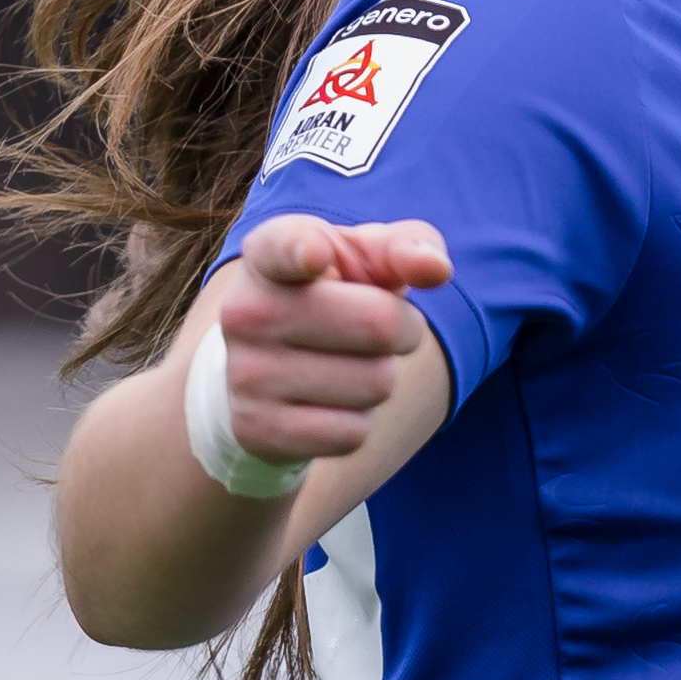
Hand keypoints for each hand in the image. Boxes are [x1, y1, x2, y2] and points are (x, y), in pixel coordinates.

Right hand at [213, 215, 452, 465]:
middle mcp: (246, 310)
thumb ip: (406, 248)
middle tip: (380, 330)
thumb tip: (435, 268)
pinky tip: (325, 403)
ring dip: (381, 379)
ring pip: (375, 385)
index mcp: (269, 254)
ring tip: (346, 364)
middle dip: (404, 330)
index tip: (316, 255)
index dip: (305, 249)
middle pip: (381, 324)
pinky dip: (357, 422)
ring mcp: (245, 373)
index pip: (285, 246)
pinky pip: (352, 433)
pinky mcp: (256, 428)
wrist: (267, 369)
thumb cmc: (335, 296)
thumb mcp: (366, 260)